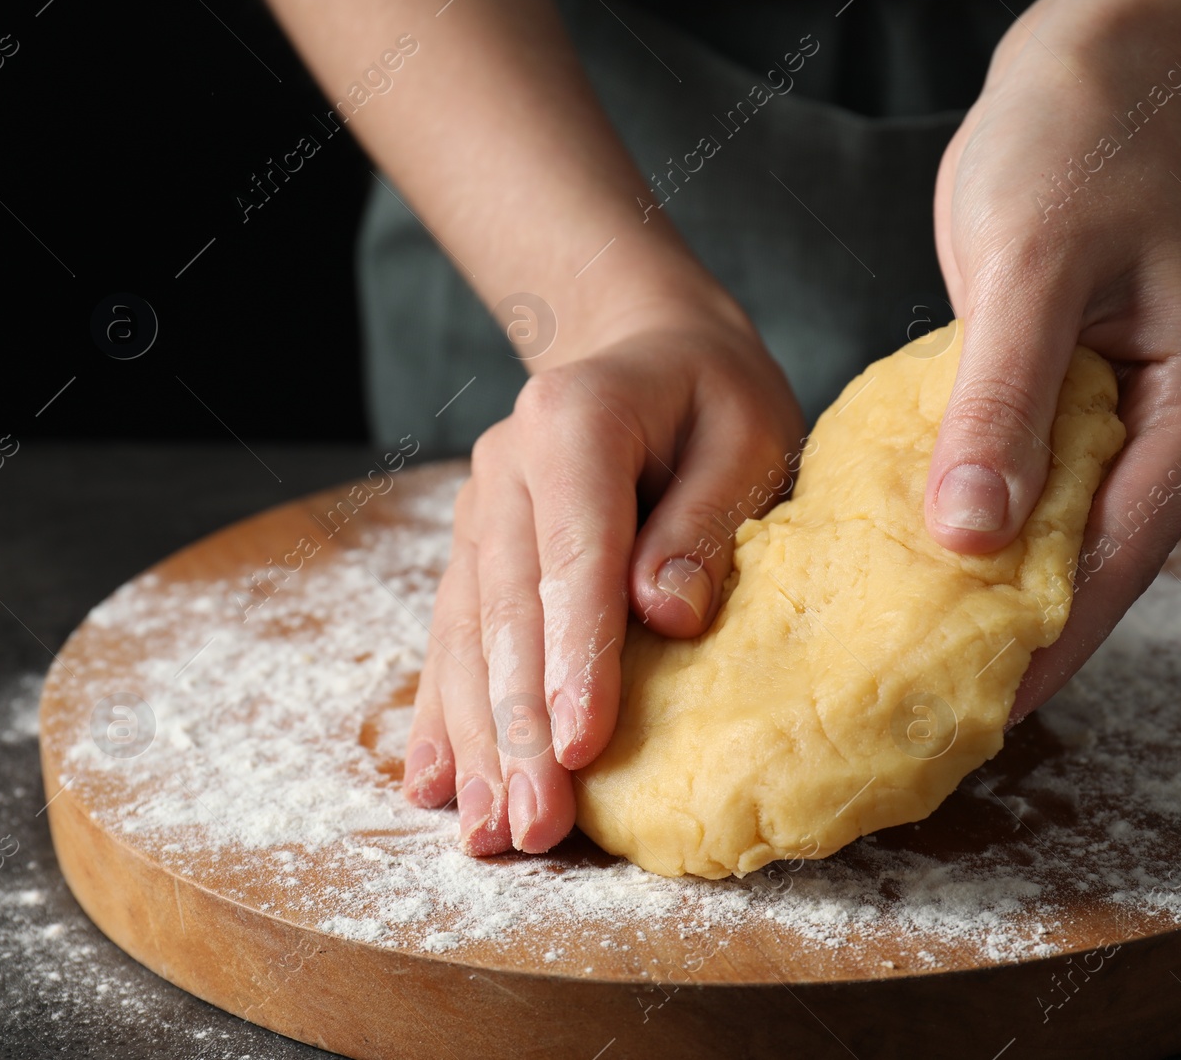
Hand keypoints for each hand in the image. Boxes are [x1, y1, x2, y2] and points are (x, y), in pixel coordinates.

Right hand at [401, 304, 803, 852]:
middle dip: (518, 726)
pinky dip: (444, 712)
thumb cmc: (714, 398)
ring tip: (487, 831)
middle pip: (507, 609)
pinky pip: (452, 636)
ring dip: (477, 739)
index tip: (579, 745)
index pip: (573, 553)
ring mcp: (480, 508)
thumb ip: (704, 519)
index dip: (575, 655)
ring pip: (469, 636)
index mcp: (574, 422)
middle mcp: (505, 465)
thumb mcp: (746, 434)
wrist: (650, 350)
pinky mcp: (474, 548)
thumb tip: (669, 617)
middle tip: (533, 824)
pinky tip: (434, 783)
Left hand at [927, 0, 1180, 720]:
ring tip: (943, 664)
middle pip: (1109, 550)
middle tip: (958, 709)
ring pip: (1073, 524)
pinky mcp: (1082, 394)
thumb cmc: (1064, 154)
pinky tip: (938, 571)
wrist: (1075, 83)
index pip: (1130, 541)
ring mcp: (1135, 408)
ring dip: (1011, 588)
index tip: (999, 701)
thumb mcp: (1025, 275)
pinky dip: (993, 524)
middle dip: (1039, 630)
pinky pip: (1042, 480)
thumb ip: (1001, 405)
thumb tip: (973, 537)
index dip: (1063, 628)